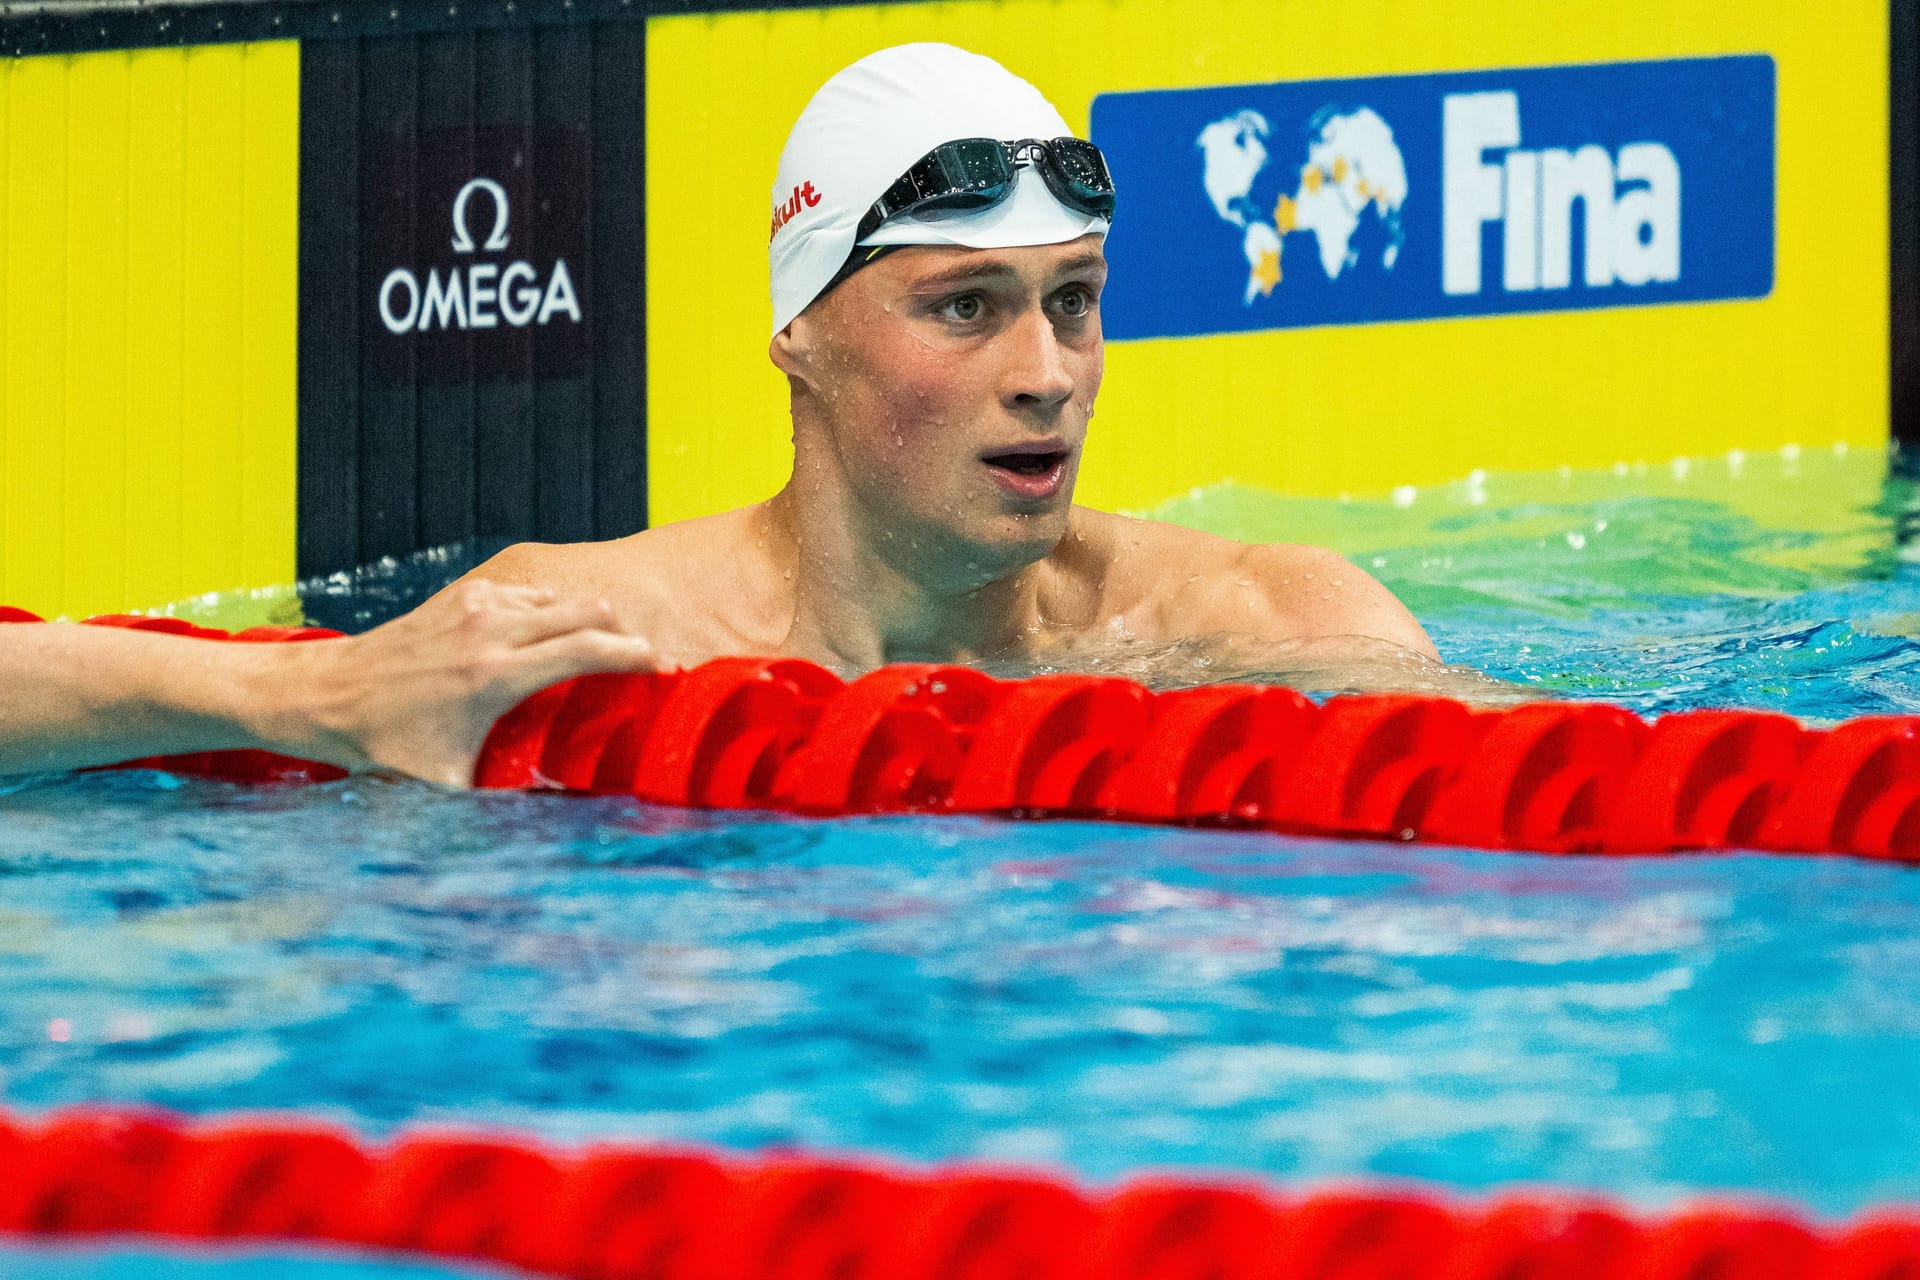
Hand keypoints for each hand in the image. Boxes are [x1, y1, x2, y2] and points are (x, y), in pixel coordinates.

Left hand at [268, 579, 660, 785]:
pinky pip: (530, 593)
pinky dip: (551, 611)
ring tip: (598, 652)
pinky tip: (547, 639)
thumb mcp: (447, 787)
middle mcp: (492, 629)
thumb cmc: (386, 745)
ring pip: (563, 597)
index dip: (636, 655)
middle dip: (623, 633)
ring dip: (588, 620)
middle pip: (590, 610)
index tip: (660, 668)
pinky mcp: (464, 593)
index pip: (589, 648)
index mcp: (495, 674)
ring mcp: (478, 605)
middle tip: (638, 660)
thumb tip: (559, 822)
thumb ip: (502, 802)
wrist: (327, 693)